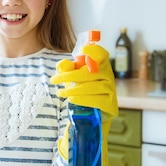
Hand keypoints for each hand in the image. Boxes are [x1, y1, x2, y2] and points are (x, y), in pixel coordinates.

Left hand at [50, 44, 117, 165]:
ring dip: (73, 89)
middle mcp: (109, 76)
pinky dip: (83, 99)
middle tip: (54, 80)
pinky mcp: (111, 105)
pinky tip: (72, 100)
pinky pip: (98, 100)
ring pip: (92, 86)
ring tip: (60, 93)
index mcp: (100, 66)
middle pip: (90, 72)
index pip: (102, 54)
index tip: (83, 50)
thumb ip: (66, 69)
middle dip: (69, 76)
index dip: (94, 51)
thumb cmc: (81, 91)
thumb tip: (62, 65)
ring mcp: (112, 91)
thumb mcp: (70, 79)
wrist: (90, 116)